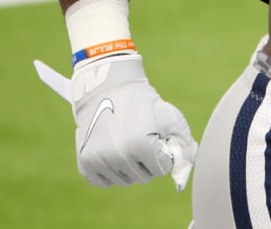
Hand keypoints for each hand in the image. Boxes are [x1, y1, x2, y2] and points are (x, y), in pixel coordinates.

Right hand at [70, 54, 196, 189]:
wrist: (109, 88)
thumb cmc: (143, 103)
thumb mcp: (170, 118)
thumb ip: (184, 146)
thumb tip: (184, 173)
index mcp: (143, 146)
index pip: (162, 169)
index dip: (163, 153)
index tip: (157, 137)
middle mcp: (119, 156)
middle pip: (144, 177)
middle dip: (148, 162)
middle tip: (141, 138)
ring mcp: (100, 160)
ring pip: (125, 181)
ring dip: (130, 167)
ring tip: (127, 142)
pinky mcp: (85, 162)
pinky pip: (103, 182)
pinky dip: (111, 172)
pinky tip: (113, 152)